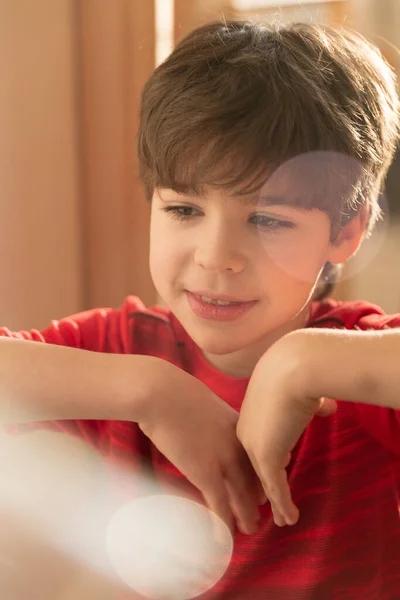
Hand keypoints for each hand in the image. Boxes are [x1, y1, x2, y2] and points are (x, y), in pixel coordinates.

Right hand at [137, 358, 264, 534]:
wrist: (163, 394)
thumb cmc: (174, 393)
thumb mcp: (203, 401)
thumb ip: (210, 416)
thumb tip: (202, 418)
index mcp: (238, 426)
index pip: (256, 455)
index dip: (260, 472)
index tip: (261, 483)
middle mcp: (237, 446)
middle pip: (255, 477)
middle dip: (259, 497)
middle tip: (262, 511)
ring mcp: (224, 460)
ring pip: (243, 495)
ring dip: (246, 515)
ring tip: (251, 530)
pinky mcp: (206, 473)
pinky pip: (220, 505)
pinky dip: (223, 523)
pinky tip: (225, 537)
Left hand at [236, 332, 336, 526]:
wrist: (292, 368)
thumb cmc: (297, 372)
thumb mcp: (301, 391)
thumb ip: (310, 404)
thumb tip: (327, 405)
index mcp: (250, 413)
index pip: (258, 442)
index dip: (268, 459)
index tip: (277, 472)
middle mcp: (246, 430)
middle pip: (254, 464)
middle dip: (263, 484)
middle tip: (268, 502)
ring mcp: (253, 444)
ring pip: (264, 479)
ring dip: (274, 500)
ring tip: (280, 518)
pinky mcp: (264, 456)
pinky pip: (274, 487)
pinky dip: (282, 503)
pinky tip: (289, 518)